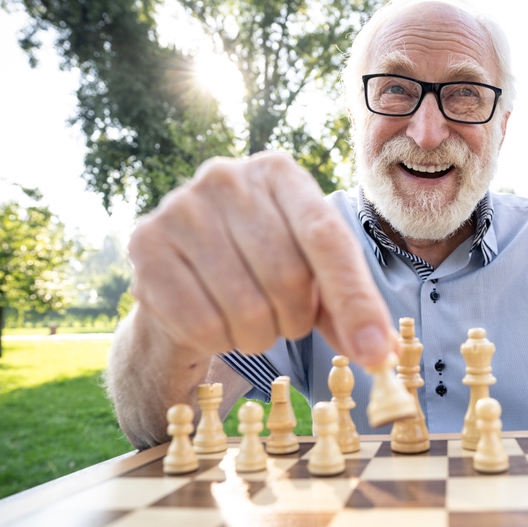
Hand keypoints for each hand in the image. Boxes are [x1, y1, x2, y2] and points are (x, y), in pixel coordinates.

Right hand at [127, 152, 395, 365]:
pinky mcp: (145, 245)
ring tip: (250, 321)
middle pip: (288, 277)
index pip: (326, 239)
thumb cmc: (261, 269)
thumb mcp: (313, 275)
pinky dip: (220, 342)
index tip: (374, 351)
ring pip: (246, 308)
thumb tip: (382, 353)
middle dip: (295, 320)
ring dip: (258, 336)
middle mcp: (227, 177)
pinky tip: (215, 324)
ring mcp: (180, 207)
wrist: (181, 274)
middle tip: (285, 320)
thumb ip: (350, 307)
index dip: (354, 300)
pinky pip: (202, 323)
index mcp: (279, 173)